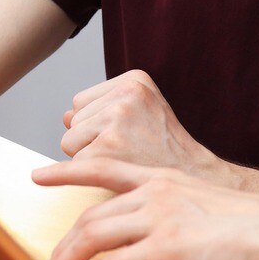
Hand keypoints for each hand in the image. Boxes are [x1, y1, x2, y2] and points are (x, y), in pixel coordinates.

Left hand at [38, 157, 258, 259]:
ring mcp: (161, 218)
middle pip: (91, 214)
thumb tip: (164, 227)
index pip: (102, 168)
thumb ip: (179, 208)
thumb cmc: (258, 224)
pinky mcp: (169, 248)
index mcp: (164, 178)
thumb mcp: (208, 204)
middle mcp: (156, 192)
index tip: (38, 174)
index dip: (66, 172)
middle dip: (64, 241)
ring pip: (95, 236)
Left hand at [58, 70, 221, 180]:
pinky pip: (74, 163)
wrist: (193, 180)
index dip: (98, 125)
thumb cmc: (165, 150)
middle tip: (129, 150)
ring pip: (69, 141)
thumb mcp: (144, 115)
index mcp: (135, 79)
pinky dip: (92, 174)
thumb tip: (65, 116)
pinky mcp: (106, 149)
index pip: (80, 102)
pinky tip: (121, 172)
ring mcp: (117, 119)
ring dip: (90, 156)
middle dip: (92, 140)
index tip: (130, 135)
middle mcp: (126, 93)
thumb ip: (103, 109)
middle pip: (73, 120)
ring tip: (126, 159)